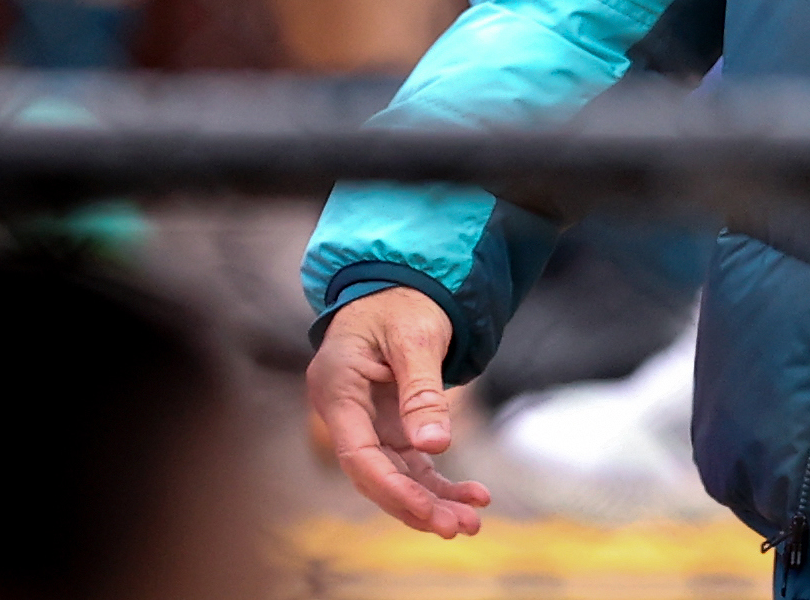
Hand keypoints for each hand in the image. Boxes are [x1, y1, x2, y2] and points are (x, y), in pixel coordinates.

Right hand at [307, 286, 487, 536]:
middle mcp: (345, 410)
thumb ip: (422, 392)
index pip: (358, 453)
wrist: (402, 282)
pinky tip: (473, 496)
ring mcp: (367, 421)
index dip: (391, 488)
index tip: (427, 511)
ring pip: (395, 474)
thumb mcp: (416, 338)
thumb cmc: (403, 302)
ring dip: (432, 500)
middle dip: (416, 505)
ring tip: (472, 522)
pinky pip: (411, 463)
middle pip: (375, 474)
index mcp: (337, 386)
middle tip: (459, 528)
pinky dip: (439, 481)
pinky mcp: (389, 425)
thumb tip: (435, 447)